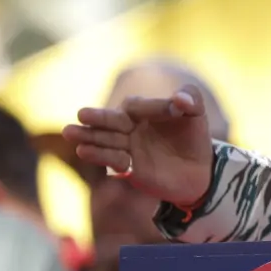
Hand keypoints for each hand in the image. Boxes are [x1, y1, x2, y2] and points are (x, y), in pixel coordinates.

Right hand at [61, 85, 214, 207]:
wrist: (199, 171)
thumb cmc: (194, 137)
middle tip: (82, 114)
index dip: (144, 108)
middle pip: (112, 121)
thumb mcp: (197, 115)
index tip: (146, 110)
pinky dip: (100, 156)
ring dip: (89, 137)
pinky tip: (84, 151)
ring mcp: (128, 148)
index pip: (137, 106)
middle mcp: (131, 127)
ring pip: (106, 140)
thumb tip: (180, 99)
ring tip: (71, 132)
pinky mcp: (129, 168)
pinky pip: (112, 160)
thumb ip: (191, 100)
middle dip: (98, 118)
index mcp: (145, 110)